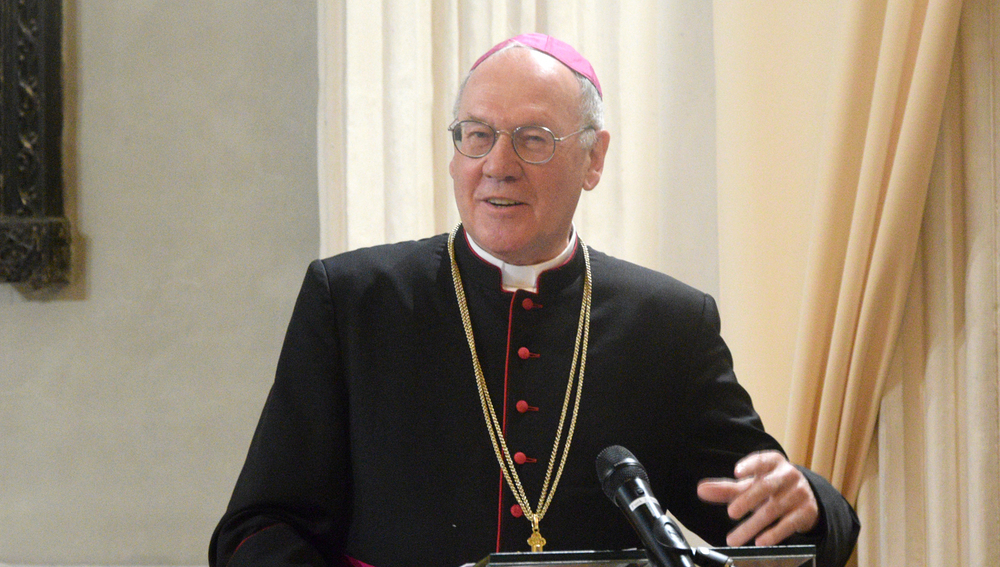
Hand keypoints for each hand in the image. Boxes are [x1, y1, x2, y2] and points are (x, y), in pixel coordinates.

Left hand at [696, 451, 817, 546]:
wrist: (806, 497)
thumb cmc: (771, 488)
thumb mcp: (750, 485)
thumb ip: (726, 488)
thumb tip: (701, 490)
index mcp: (773, 463)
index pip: (761, 461)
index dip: (750, 466)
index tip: (736, 474)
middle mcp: (787, 475)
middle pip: (766, 487)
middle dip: (747, 500)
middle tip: (731, 513)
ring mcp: (799, 493)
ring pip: (773, 509)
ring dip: (752, 525)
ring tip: (734, 538)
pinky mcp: (806, 511)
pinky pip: (789, 524)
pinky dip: (773, 534)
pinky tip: (760, 541)